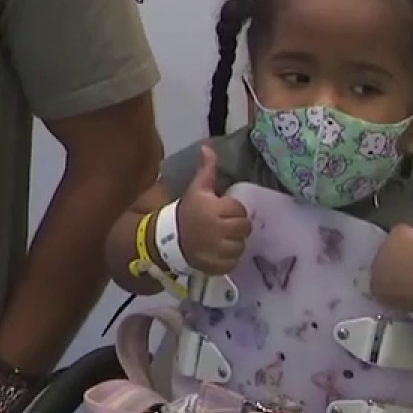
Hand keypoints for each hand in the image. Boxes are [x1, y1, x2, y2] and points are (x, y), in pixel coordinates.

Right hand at [175, 144, 251, 274]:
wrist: (167, 239)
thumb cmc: (186, 211)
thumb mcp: (196, 189)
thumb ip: (206, 170)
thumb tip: (207, 147)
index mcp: (214, 208)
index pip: (240, 210)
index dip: (233, 210)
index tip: (223, 211)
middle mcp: (217, 229)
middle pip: (244, 228)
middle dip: (237, 227)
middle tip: (225, 227)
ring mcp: (217, 250)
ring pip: (241, 246)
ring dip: (234, 244)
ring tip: (222, 240)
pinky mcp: (216, 265)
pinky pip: (233, 263)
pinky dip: (228, 259)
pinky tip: (218, 253)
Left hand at [371, 203, 412, 310]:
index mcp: (398, 235)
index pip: (403, 232)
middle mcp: (382, 248)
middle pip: (391, 247)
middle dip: (401, 252)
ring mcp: (376, 267)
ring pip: (384, 262)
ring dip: (392, 266)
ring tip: (409, 277)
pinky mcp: (374, 285)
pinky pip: (379, 280)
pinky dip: (386, 282)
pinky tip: (399, 287)